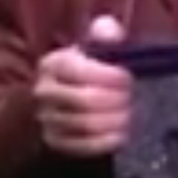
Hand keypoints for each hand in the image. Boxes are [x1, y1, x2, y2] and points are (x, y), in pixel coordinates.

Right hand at [33, 15, 132, 154]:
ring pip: (85, 124)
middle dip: (116, 100)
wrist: (69, 98)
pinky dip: (107, 141)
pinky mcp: (55, 141)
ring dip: (115, 121)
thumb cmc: (90, 68)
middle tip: (133, 98)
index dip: (109, 76)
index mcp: (53, 63)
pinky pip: (83, 146)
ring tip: (132, 114)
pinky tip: (123, 134)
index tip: (129, 79)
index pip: (79, 71)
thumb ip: (105, 32)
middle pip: (84, 100)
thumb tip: (109, 30)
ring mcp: (47, 118)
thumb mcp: (96, 46)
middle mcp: (44, 91)